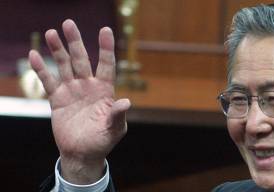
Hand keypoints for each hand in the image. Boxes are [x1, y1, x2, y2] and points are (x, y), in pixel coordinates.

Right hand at [29, 19, 129, 183]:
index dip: (106, 48)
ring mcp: (73, 91)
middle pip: (82, 59)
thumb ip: (118, 115)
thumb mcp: (115, 129)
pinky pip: (49, 81)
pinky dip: (41, 69)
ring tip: (52, 33)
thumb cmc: (103, 140)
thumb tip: (126, 102)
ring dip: (58, 50)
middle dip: (76, 42)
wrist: (83, 153)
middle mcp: (88, 86)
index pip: (106, 65)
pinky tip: (35, 55)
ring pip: (64, 66)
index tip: (105, 30)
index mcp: (105, 90)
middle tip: (69, 23)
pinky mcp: (58, 99)